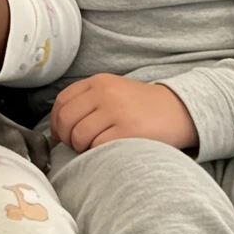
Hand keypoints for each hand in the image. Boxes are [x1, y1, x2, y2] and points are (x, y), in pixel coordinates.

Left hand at [49, 73, 198, 152]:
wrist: (178, 110)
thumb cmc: (140, 106)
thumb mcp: (112, 91)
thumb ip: (86, 101)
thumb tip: (58, 127)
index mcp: (98, 81)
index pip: (62, 101)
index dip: (56, 122)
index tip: (60, 134)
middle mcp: (104, 93)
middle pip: (66, 119)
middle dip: (66, 137)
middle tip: (77, 145)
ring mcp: (116, 111)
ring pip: (79, 135)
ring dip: (82, 148)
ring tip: (95, 148)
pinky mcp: (129, 131)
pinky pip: (99, 146)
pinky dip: (98, 152)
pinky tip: (108, 151)